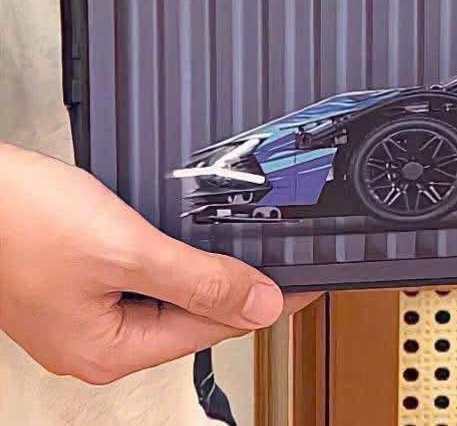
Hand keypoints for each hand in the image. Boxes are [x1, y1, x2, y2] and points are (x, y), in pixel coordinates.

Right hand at [0, 143, 319, 383]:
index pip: (214, 330)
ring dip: (207, 272)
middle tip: (288, 255)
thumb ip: (199, 280)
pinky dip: (172, 260)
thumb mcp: (128, 250)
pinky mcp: (73, 285)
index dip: (270, 301)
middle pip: (192, 318)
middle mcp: (94, 344)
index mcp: (109, 351)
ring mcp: (81, 316)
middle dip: (240, 287)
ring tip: (249, 244)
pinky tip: (189, 237)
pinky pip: (140, 281)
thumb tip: (260, 305)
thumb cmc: (26, 221)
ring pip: (167, 298)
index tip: (311, 281)